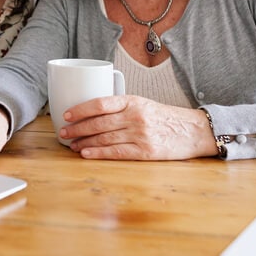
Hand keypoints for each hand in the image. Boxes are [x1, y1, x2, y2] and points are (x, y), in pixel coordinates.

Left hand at [59, 95, 217, 159]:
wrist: (192, 131)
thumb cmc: (164, 117)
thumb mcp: (143, 104)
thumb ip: (121, 107)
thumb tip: (91, 113)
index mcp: (132, 101)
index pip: (100, 103)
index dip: (81, 109)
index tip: (66, 114)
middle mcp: (135, 116)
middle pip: (99, 123)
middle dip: (77, 128)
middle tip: (63, 132)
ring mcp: (140, 134)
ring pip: (104, 138)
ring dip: (84, 142)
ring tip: (72, 145)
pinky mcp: (145, 151)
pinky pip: (116, 152)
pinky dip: (99, 153)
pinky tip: (86, 154)